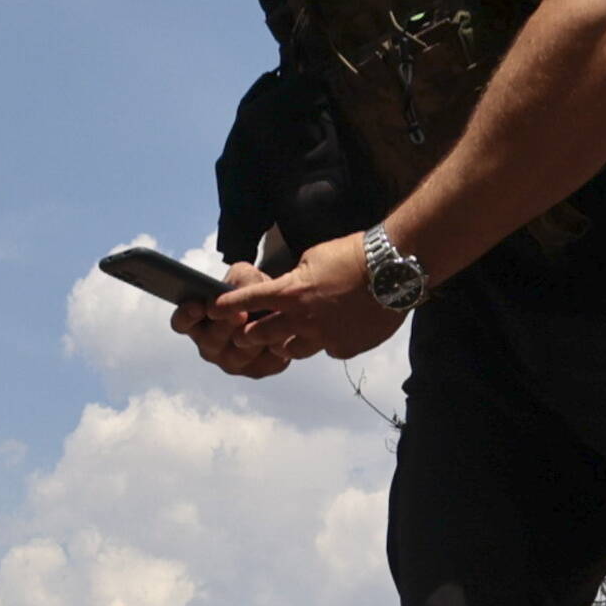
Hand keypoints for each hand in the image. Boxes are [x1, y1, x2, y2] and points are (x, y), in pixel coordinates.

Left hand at [192, 231, 409, 373]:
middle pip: (265, 335)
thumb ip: (298, 280)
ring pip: (295, 350)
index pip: (250, 300)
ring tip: (290, 339)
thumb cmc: (354, 255)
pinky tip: (337, 331)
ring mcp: (325, 338)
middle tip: (246, 336)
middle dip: (252, 335)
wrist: (393, 270)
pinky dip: (327, 342)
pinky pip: (329, 350)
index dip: (229, 305)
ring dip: (289, 343)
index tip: (212, 308)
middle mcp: (303, 320)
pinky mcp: (346, 348)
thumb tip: (293, 291)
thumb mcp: (314, 258)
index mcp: (292, 292)